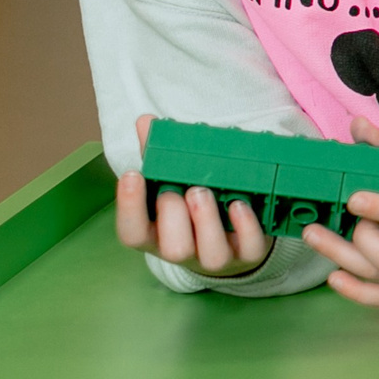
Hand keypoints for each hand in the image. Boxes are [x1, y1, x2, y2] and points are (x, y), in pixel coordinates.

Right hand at [115, 113, 271, 278]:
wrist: (233, 237)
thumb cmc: (193, 207)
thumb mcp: (173, 182)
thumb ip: (159, 156)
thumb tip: (146, 122)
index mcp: (157, 235)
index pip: (131, 233)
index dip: (128, 207)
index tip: (132, 174)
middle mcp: (185, 251)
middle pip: (172, 248)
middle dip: (174, 214)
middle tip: (182, 188)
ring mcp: (217, 256)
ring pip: (210, 254)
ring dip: (207, 219)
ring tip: (205, 191)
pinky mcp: (249, 253)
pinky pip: (249, 248)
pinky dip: (246, 224)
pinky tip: (239, 203)